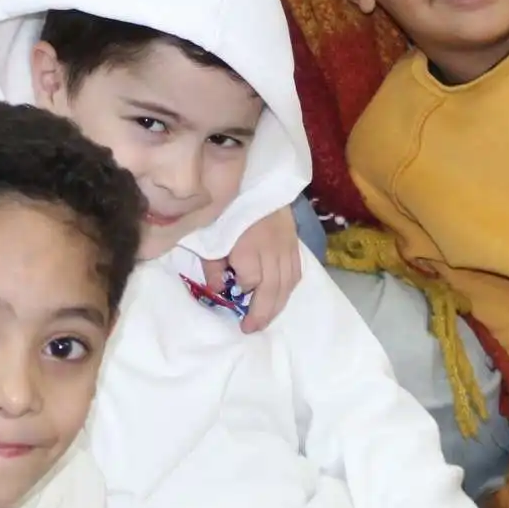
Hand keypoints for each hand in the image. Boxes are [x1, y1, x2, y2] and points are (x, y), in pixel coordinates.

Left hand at [217, 205, 301, 333]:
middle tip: (250, 328)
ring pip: (288, 284)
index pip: (251, 281)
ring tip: (265, 317)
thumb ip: (213, 265)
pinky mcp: (295, 242)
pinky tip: (279, 295)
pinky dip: (289, 288)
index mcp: (249, 246)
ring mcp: (287, 246)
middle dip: (262, 313)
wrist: (255, 179)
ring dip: (278, 305)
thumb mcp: (211, 235)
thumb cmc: (227, 208)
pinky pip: (297, 272)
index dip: (241, 291)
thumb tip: (220, 290)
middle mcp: (272, 249)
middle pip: (273, 289)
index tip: (231, 292)